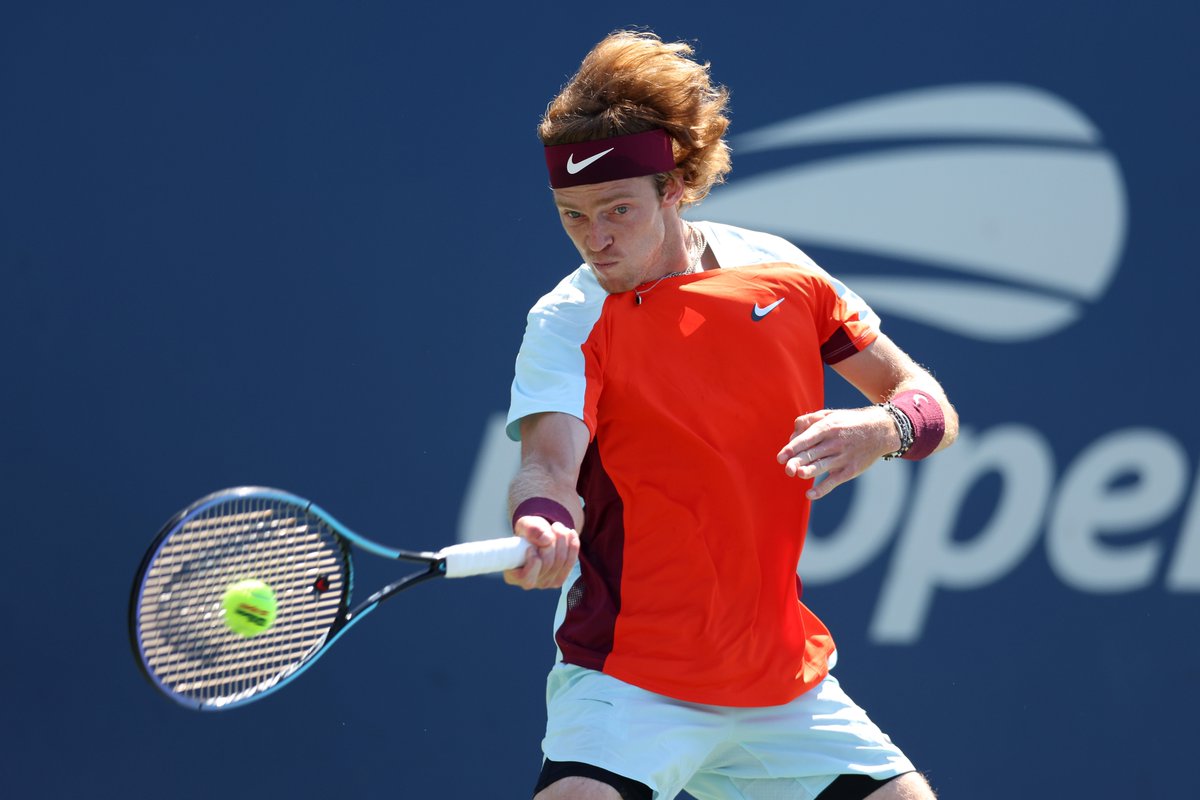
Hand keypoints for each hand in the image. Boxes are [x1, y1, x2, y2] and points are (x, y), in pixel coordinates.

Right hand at [504, 515, 579, 589]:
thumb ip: (531, 529)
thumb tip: (546, 539)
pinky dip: (573, 546)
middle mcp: (529, 583)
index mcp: (513, 575)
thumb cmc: (526, 534)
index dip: (533, 561)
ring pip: (560, 561)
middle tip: (551, 527)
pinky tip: (571, 533)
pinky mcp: (559, 578)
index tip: (531, 546)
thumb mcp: (525, 525)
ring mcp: (545, 583)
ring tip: (557, 526)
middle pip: (547, 564)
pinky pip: (570, 562)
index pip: (526, 578)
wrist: (537, 538)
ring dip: (562, 540)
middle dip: (551, 542)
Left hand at [776, 406, 897, 499]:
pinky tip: (810, 494)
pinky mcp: (850, 470)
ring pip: (822, 466)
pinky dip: (822, 489)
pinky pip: (833, 482)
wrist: (881, 430)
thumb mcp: (831, 415)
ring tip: (797, 474)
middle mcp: (835, 442)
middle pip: (812, 453)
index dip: (793, 448)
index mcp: (828, 427)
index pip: (807, 438)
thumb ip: (810, 420)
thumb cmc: (849, 422)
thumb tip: (793, 433)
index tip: (781, 457)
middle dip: (797, 461)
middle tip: (786, 468)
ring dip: (808, 472)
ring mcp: (844, 457)